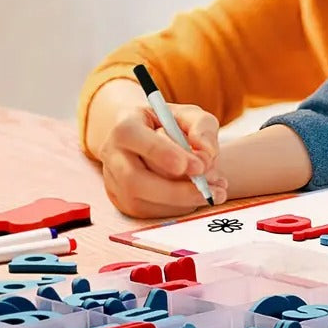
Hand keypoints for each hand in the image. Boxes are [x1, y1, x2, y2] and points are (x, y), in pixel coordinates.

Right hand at [99, 103, 227, 217]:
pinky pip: (147, 213)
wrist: (146, 139)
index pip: (134, 138)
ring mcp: (114, 182)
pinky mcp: (122, 202)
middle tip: (209, 189)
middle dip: (175, 190)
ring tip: (213, 192)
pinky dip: (177, 209)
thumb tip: (207, 152)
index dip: (165, 154)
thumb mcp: (188, 115)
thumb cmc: (169, 124)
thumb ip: (202, 126)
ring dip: (181, 202)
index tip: (198, 166)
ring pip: (140, 201)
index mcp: (125, 126)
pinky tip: (198, 197)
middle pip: (135, 180)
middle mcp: (113, 155)